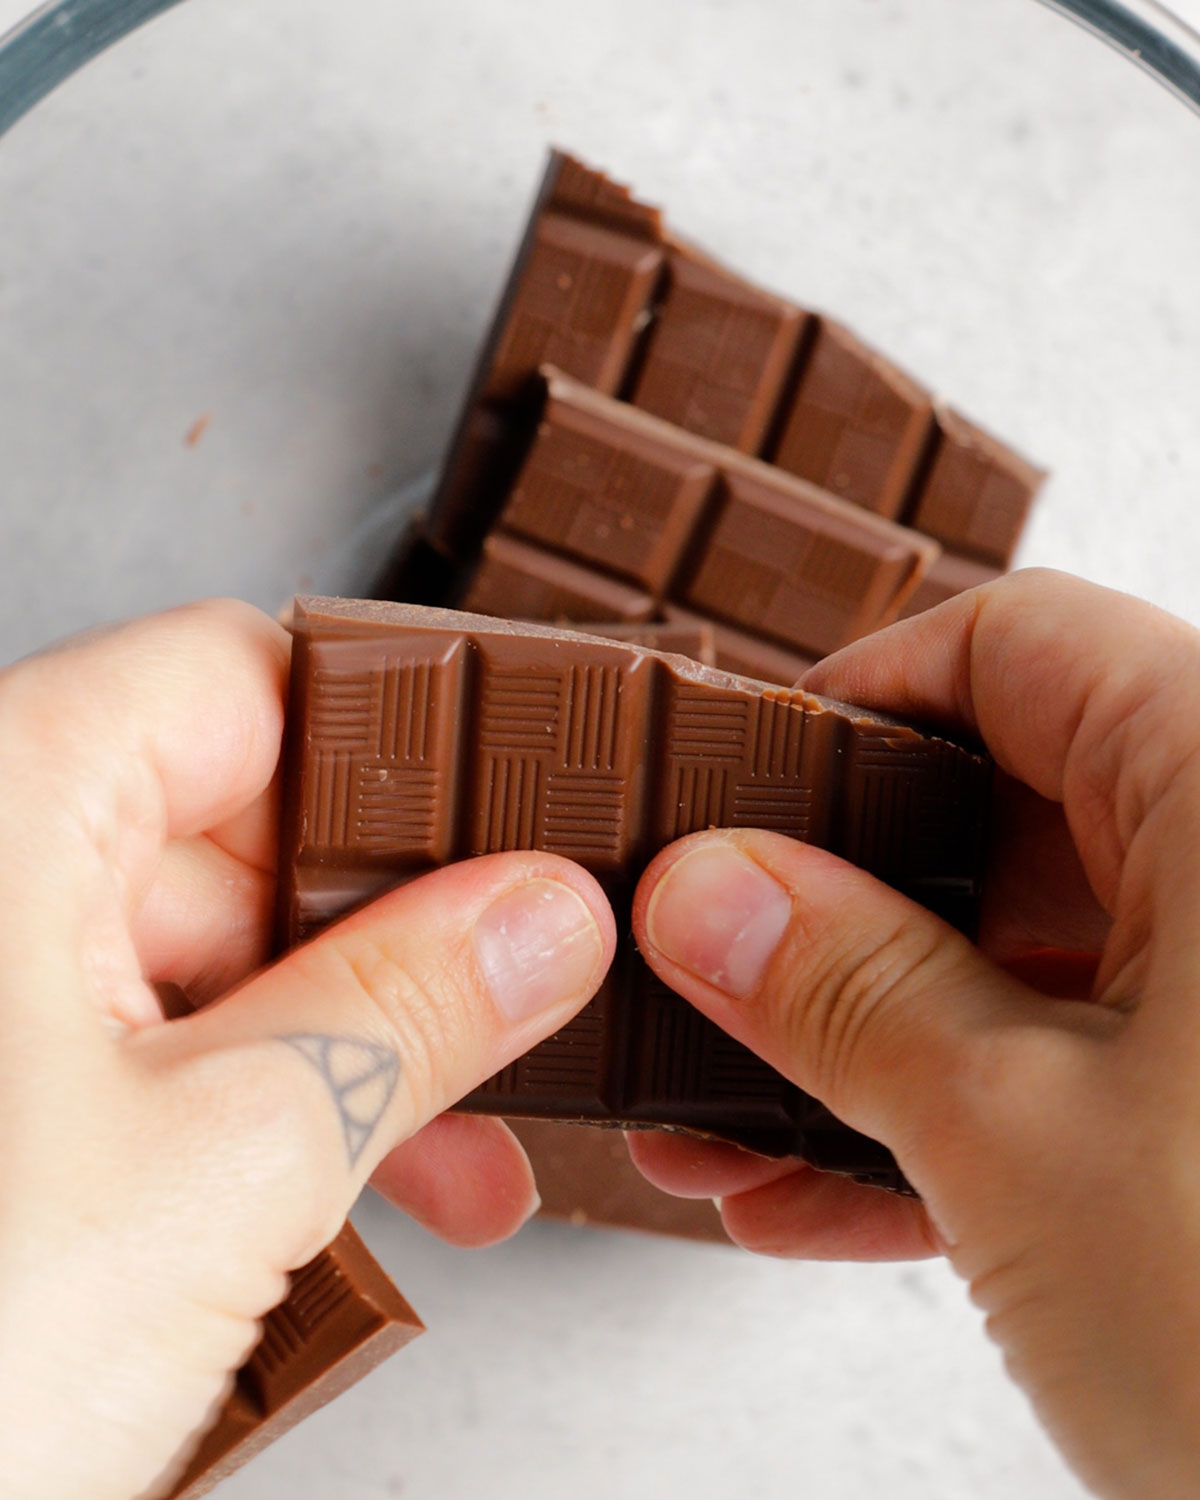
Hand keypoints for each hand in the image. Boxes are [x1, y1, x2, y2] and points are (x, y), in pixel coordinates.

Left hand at [0, 601, 613, 1499]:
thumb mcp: (231, 1162)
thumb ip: (410, 1011)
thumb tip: (540, 919)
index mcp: (5, 804)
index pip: (241, 677)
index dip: (392, 747)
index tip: (508, 828)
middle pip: (245, 830)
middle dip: (392, 950)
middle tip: (504, 1024)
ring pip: (213, 958)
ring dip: (343, 1056)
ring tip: (449, 1168)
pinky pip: (157, 1051)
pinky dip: (258, 1114)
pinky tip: (336, 1210)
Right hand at [630, 569, 1199, 1499]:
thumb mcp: (1020, 1140)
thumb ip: (843, 989)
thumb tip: (707, 894)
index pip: (1017, 648)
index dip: (859, 706)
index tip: (738, 792)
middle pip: (1005, 810)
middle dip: (832, 911)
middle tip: (703, 974)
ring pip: (1028, 958)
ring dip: (869, 1040)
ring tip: (725, 1122)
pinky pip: (1080, 1066)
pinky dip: (957, 1119)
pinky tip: (819, 1195)